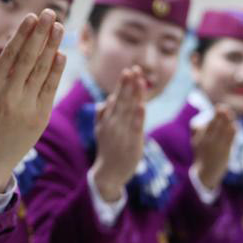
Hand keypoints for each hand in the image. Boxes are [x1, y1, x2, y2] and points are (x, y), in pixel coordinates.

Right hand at [0, 10, 65, 191]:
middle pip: (29, 58)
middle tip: (51, 13)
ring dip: (52, 46)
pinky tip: (61, 54)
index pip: (11, 55)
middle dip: (41, 33)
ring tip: (59, 27)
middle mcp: (9, 95)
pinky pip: (50, 88)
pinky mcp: (40, 117)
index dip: (23, 34)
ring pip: (42, 70)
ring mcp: (26, 106)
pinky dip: (56, 70)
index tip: (32, 16)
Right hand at [90, 67, 146, 201]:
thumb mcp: (100, 131)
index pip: (116, 98)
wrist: (108, 173)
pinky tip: (142, 105)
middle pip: (123, 100)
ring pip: (130, 110)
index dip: (123, 84)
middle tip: (135, 69)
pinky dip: (138, 116)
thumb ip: (103, 115)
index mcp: (107, 119)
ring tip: (140, 80)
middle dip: (129, 84)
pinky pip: (135, 127)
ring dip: (135, 95)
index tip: (129, 70)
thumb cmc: (107, 150)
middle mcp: (114, 123)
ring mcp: (122, 132)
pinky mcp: (131, 143)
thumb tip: (106, 100)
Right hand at [191, 104, 236, 189]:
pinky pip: (230, 138)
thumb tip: (195, 121)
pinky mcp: (225, 151)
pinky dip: (232, 130)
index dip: (214, 116)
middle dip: (220, 115)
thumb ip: (195, 131)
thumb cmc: (201, 154)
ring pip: (223, 130)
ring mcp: (216, 146)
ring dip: (228, 121)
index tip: (219, 107)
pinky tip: (235, 125)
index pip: (206, 125)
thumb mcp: (195, 143)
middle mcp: (207, 141)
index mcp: (198, 139)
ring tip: (230, 114)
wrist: (206, 173)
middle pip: (214, 125)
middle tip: (224, 107)